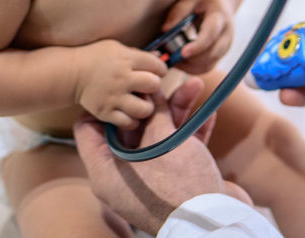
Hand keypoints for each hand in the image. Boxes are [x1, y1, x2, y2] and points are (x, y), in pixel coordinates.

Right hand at [75, 39, 167, 128]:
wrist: (71, 73)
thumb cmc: (96, 58)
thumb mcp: (117, 48)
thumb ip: (138, 54)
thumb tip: (158, 57)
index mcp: (126, 59)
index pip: (157, 65)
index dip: (160, 69)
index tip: (156, 72)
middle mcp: (122, 78)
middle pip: (154, 85)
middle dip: (154, 86)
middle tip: (147, 88)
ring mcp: (114, 97)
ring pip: (144, 108)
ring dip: (146, 107)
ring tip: (140, 103)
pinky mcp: (106, 112)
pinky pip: (128, 122)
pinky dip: (132, 121)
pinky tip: (129, 114)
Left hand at [75, 75, 252, 234]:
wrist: (215, 223)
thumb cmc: (180, 186)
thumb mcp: (161, 142)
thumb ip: (155, 113)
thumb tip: (150, 91)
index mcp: (106, 173)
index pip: (89, 131)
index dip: (104, 105)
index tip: (121, 85)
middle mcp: (125, 177)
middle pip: (131, 129)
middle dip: (151, 102)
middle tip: (162, 81)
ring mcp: (152, 179)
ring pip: (160, 135)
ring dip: (179, 110)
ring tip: (196, 85)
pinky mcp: (177, 181)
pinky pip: (180, 148)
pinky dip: (192, 129)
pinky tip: (207, 111)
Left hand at [161, 0, 235, 73]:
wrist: (222, 2)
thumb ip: (178, 11)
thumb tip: (166, 30)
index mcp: (219, 16)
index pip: (211, 34)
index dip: (198, 45)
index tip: (183, 53)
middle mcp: (226, 34)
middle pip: (212, 53)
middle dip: (191, 59)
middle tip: (171, 57)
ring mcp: (225, 46)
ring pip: (210, 64)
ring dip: (190, 66)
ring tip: (173, 59)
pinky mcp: (220, 54)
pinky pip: (208, 67)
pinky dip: (193, 68)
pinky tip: (181, 62)